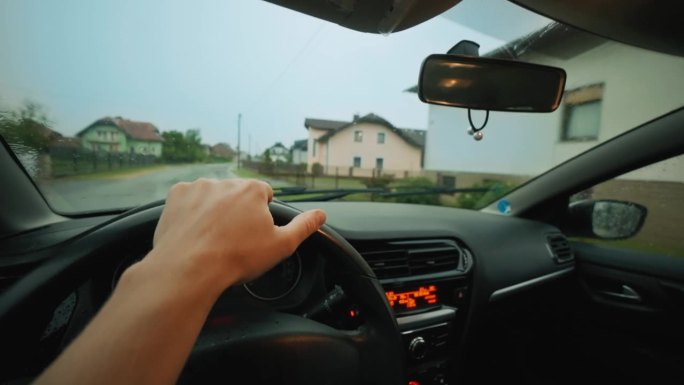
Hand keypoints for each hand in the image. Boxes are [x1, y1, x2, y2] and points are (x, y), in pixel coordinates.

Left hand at [147, 178, 325, 295]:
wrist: (189, 268)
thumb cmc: (236, 258)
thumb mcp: (281, 246)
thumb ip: (304, 227)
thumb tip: (321, 215)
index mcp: (252, 190)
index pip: (264, 194)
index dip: (261, 215)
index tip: (254, 233)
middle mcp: (226, 182)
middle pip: (237, 194)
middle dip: (237, 211)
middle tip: (233, 239)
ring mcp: (198, 187)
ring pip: (212, 196)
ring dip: (214, 210)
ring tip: (211, 238)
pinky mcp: (176, 195)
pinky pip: (188, 200)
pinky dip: (191, 211)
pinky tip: (194, 232)